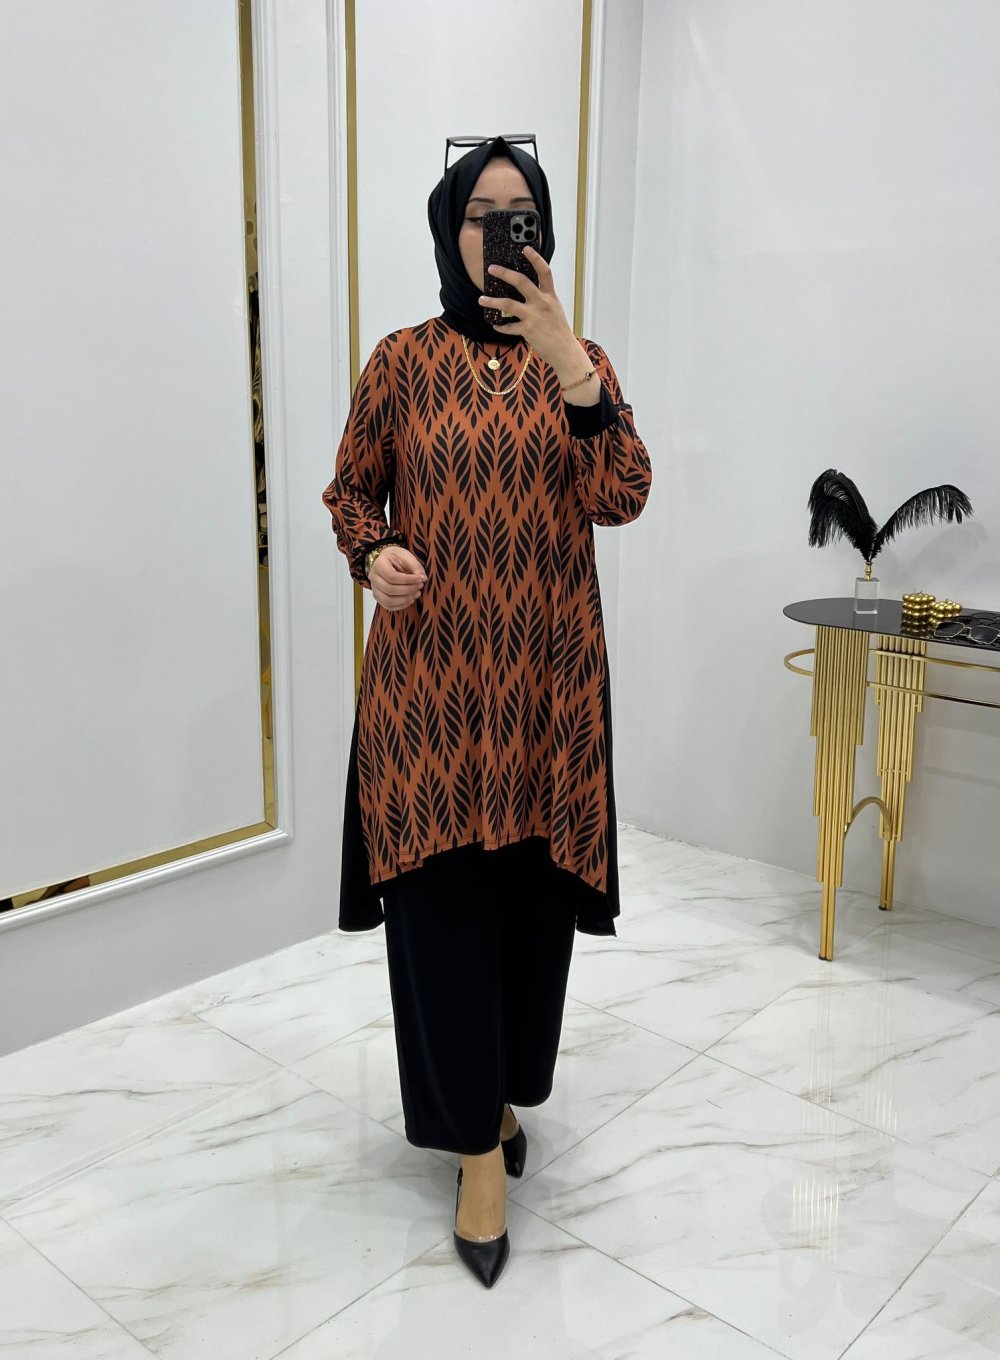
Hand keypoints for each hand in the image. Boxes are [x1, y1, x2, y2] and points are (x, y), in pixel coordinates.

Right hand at [369, 545, 426, 610]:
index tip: (419, 579)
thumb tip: (423, 579)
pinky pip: (389, 606)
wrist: (387, 561)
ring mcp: (374, 589)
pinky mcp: (378, 597)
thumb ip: (416, 567)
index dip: (407, 580)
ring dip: (405, 599)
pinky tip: (410, 599)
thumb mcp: (407, 557)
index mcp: (379, 564)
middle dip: (408, 590)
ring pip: (388, 601)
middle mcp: (373, 577)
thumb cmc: (396, 558)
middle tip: (419, 586)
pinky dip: (401, 605)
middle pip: (390, 590)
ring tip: (416, 593)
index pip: (392, 576)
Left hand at [478, 246, 588, 379]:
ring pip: (508, 304)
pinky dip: (500, 326)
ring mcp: (534, 316)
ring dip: (492, 301)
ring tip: (481, 299)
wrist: (565, 351)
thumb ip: (543, 299)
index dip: (535, 258)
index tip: (525, 248)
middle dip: (504, 273)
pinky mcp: (527, 330)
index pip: (544, 272)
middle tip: (492, 268)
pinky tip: (495, 325)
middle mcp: (542, 303)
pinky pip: (508, 327)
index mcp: (550, 296)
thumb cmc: (559, 330)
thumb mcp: (555, 309)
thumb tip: (526, 291)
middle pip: (521, 282)